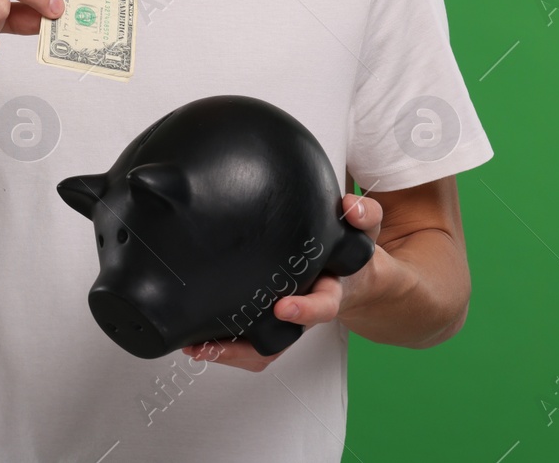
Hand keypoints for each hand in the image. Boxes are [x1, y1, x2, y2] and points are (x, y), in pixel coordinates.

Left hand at [179, 193, 384, 371]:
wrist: (353, 275)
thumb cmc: (347, 250)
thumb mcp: (362, 232)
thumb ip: (363, 217)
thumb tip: (352, 207)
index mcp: (330, 292)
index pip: (323, 306)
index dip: (305, 310)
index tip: (282, 308)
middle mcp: (304, 311)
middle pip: (281, 340)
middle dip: (247, 344)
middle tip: (212, 342)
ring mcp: (285, 320)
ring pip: (261, 349)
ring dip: (228, 351)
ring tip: (195, 345)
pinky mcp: (267, 319)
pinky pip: (249, 343)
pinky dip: (225, 346)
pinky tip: (195, 340)